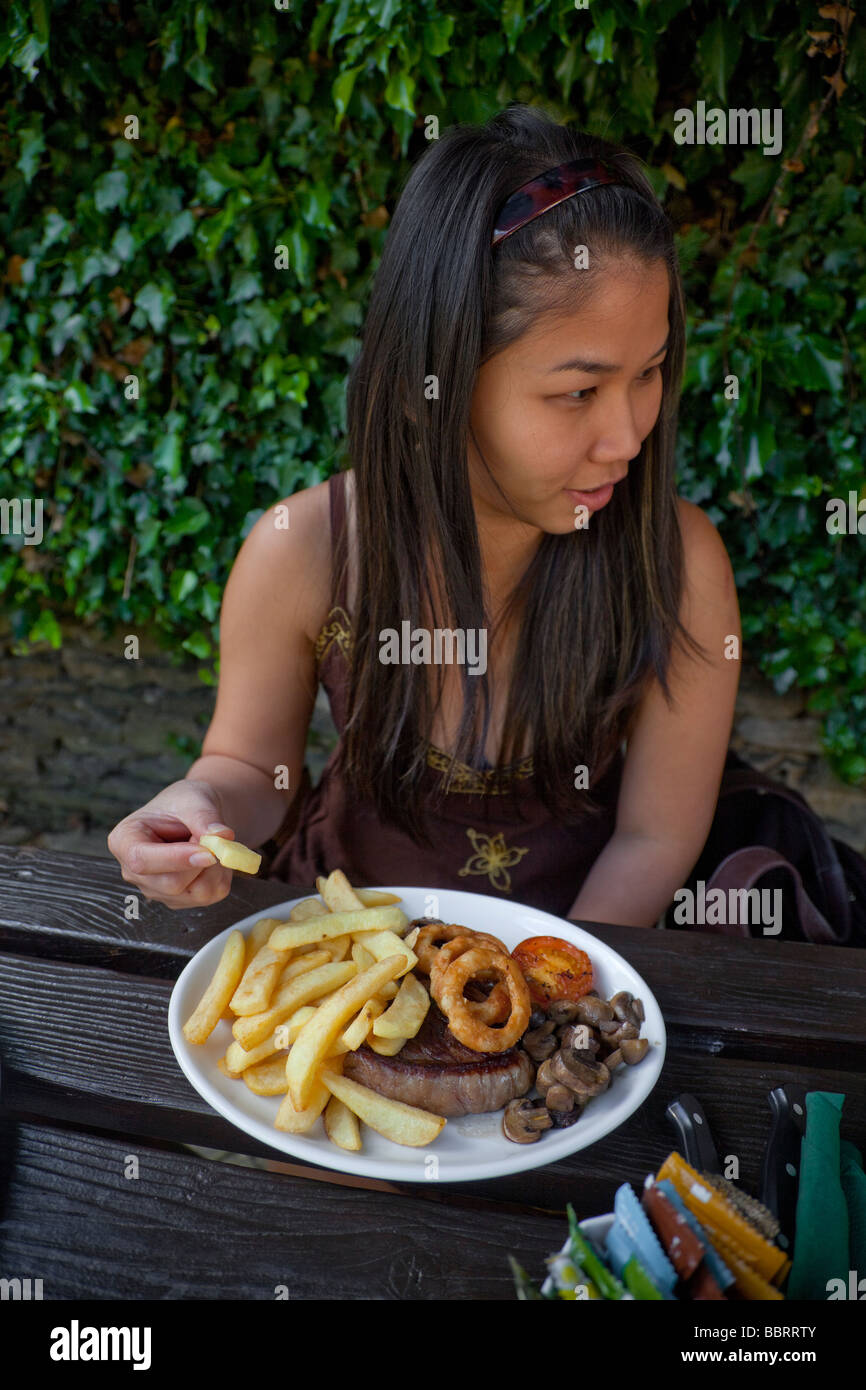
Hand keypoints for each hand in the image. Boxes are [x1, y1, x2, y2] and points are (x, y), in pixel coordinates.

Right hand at [106, 779, 237, 909]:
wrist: (194, 815)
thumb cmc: (184, 802)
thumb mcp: (192, 799)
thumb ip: (204, 817)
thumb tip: (222, 836)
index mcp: (124, 841)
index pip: (142, 861)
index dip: (176, 859)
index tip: (207, 852)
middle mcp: (134, 872)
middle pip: (171, 884)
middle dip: (202, 863)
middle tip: (214, 836)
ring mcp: (156, 890)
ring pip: (195, 893)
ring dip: (216, 868)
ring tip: (211, 844)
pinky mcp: (179, 899)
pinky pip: (210, 896)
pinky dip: (221, 875)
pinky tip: (213, 857)